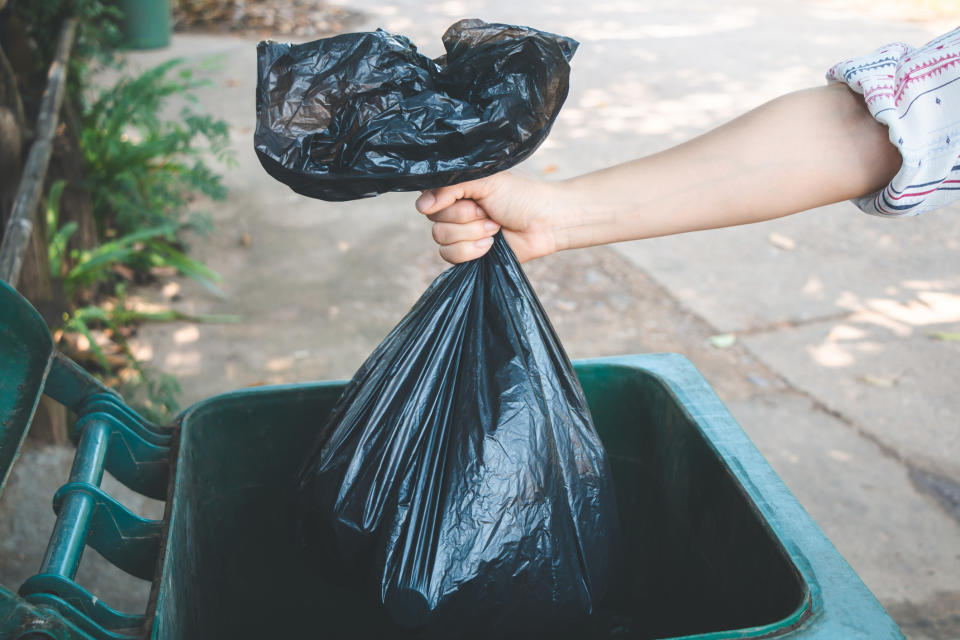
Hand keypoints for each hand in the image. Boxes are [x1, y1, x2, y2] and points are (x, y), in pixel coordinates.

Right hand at [415, 172, 561, 262]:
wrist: (546, 223)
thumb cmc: (521, 195)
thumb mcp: (485, 181)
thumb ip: (451, 188)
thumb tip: (420, 206)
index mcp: (457, 188)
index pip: (428, 197)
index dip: (445, 202)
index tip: (470, 199)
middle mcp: (454, 210)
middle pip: (434, 221)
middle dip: (465, 218)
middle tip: (489, 212)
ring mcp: (461, 233)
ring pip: (442, 240)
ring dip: (472, 235)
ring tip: (495, 227)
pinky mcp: (468, 254)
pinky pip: (450, 256)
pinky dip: (472, 251)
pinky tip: (491, 245)